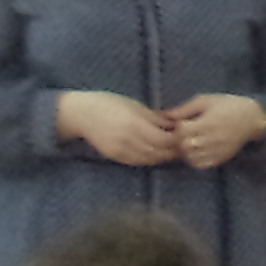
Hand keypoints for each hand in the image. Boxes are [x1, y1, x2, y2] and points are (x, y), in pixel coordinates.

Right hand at [56, 88, 181, 165]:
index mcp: (134, 124)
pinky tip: (155, 153)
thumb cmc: (108, 103)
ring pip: (150, 159)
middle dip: (173, 150)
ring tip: (171, 150)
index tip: (184, 135)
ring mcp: (121, 151)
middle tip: (182, 145)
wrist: (81, 114)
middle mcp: (128, 140)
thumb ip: (154, 117)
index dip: (176, 140)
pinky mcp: (116, 157)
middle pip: (159, 152)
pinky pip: (138, 162)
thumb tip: (174, 124)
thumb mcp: (133, 105)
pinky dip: (150, 159)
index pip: (164, 139)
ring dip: (163, 156)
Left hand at [165, 91, 265, 170]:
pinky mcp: (219, 159)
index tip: (182, 121)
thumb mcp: (205, 101)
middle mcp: (211, 139)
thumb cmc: (227, 106)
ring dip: (186, 149)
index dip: (178, 125)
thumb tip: (165, 114)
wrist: (252, 119)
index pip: (181, 130)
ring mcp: (216, 151)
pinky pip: (200, 164)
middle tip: (185, 132)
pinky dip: (194, 158)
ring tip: (190, 140)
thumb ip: (185, 109)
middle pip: (184, 145)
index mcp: (207, 123)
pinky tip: (197, 149)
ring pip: (190, 157)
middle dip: (180, 138)